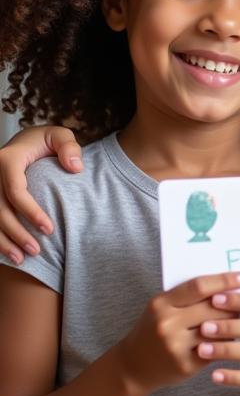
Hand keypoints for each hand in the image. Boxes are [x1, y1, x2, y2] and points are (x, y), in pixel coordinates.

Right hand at [0, 125, 82, 262]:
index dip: (31, 212)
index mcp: (8, 159)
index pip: (16, 191)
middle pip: (0, 210)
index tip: (50, 229)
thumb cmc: (46, 142)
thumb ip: (69, 147)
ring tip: (21, 259)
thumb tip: (75, 168)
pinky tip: (9, 254)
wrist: (24, 144)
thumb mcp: (59, 136)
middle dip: (16, 233)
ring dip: (3, 242)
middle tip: (37, 251)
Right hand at [115, 271, 239, 395]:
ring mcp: (176, 347)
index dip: (225, 280)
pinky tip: (233, 336)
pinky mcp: (185, 366)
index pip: (199, 286)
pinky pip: (216, 348)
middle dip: (234, 303)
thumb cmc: (153, 329)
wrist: (132, 367)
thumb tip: (228, 282)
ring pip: (217, 329)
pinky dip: (227, 341)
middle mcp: (167, 324)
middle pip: (213, 308)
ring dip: (234, 322)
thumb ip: (188, 296)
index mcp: (161, 304)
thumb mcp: (162, 307)